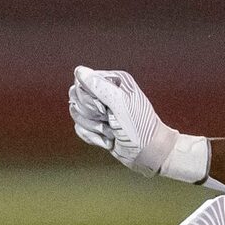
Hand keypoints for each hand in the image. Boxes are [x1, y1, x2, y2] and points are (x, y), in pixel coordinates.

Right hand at [70, 66, 209, 182]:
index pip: (83, 81)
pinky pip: (79, 127)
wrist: (148, 152)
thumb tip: (79, 71)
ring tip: (111, 132)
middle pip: (77, 97)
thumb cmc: (140, 127)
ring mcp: (100, 109)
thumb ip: (99, 86)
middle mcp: (106, 92)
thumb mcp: (121, 104)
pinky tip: (107, 140)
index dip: (88, 98)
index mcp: (113, 81)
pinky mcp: (97, 124)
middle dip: (91, 114)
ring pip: (76, 113)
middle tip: (109, 120)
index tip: (104, 109)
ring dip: (93, 127)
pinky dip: (92, 137)